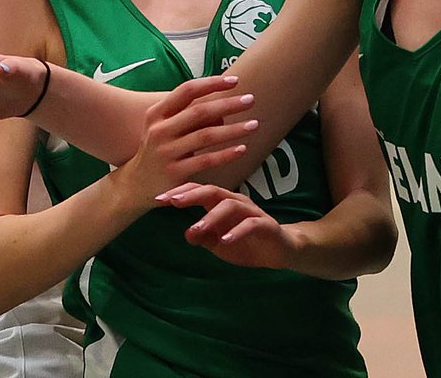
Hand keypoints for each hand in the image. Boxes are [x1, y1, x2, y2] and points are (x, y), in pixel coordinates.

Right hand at [116, 82, 258, 206]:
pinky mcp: (174, 173)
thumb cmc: (157, 150)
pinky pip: (206, 160)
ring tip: (254, 124)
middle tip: (251, 100)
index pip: (187, 90)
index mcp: (157, 114)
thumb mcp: (164, 128)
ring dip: (234, 129)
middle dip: (228, 104)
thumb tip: (224, 105)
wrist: (134, 186)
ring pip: (206, 136)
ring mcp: (166, 152)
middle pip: (200, 111)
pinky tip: (242, 149)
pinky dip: (226, 154)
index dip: (212, 83)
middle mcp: (160, 131)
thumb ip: (189, 115)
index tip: (235, 81)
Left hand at [158, 183, 299, 270]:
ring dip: (211, 216)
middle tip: (172, 201)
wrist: (281, 249)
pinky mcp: (266, 225)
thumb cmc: (247, 242)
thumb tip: (186, 234)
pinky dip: (237, 231)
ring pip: (230, 205)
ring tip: (196, 229)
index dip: (180, 192)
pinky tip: (224, 240)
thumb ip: (203, 237)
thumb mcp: (219, 243)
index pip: (199, 191)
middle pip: (212, 191)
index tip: (158, 198)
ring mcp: (252, 212)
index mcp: (223, 202)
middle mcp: (236, 202)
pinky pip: (250, 224)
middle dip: (191, 195)